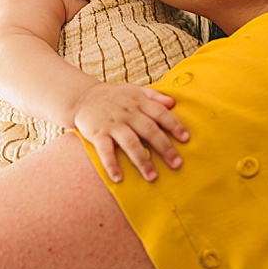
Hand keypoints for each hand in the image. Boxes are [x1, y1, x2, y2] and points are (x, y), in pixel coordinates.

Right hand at [73, 82, 188, 182]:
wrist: (82, 97)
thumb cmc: (114, 97)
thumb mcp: (134, 90)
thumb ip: (154, 96)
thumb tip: (174, 103)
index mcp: (139, 102)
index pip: (160, 113)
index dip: (174, 125)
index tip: (186, 139)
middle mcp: (127, 113)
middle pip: (149, 130)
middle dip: (164, 147)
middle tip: (177, 164)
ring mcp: (112, 124)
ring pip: (130, 143)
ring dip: (141, 160)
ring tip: (152, 177)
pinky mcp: (97, 134)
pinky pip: (105, 151)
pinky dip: (111, 164)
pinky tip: (118, 178)